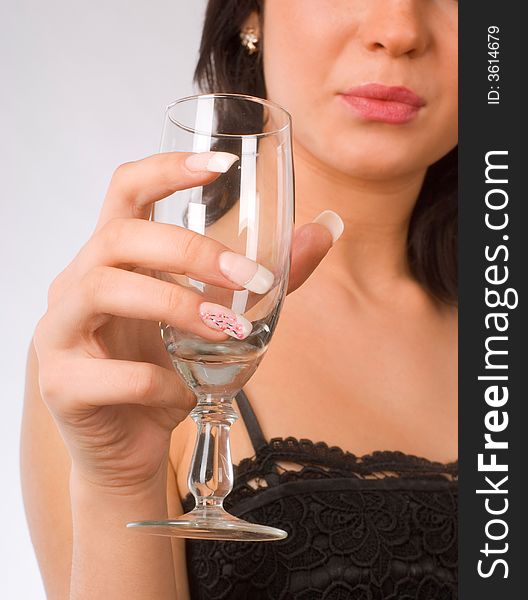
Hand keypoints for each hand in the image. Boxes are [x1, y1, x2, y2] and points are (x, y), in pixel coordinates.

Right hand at [33, 151, 337, 491]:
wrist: (130, 448)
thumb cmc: (168, 373)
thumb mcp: (216, 320)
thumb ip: (264, 278)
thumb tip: (325, 229)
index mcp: (114, 259)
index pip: (126, 189)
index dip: (168, 168)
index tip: (224, 166)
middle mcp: (77, 284)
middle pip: (120, 235)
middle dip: (189, 250)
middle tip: (247, 278)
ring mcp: (60, 332)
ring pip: (105, 288)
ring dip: (176, 305)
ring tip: (224, 331)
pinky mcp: (59, 385)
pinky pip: (111, 373)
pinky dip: (159, 381)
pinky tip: (180, 392)